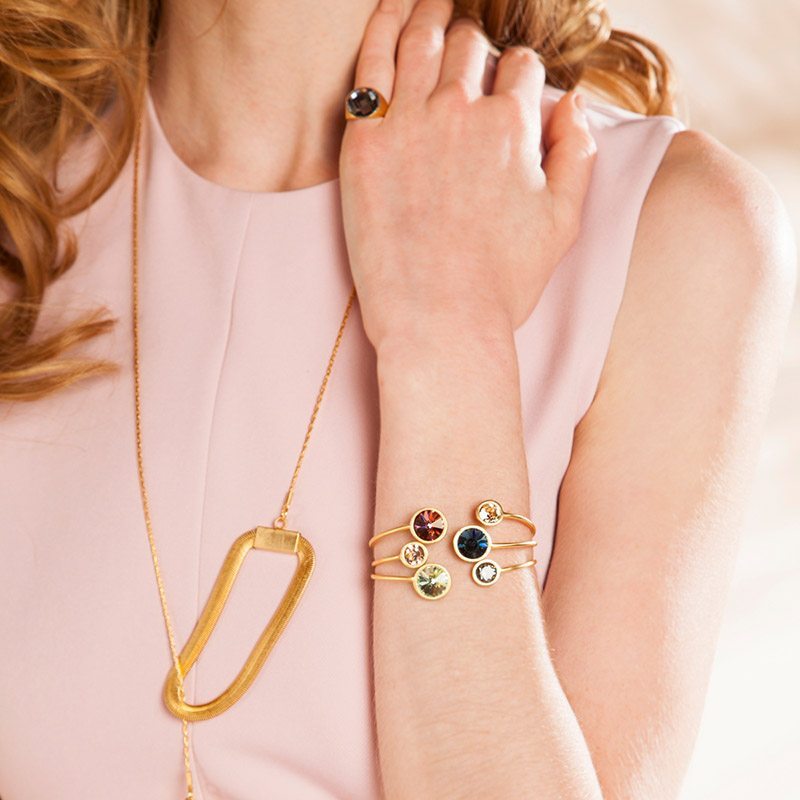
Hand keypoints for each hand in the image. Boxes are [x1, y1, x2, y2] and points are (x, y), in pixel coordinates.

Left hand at [339, 0, 596, 350]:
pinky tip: (390, 10)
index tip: (508, 84)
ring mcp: (408, 122)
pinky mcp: (363, 143)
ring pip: (422, 39)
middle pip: (470, 46)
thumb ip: (575, 152)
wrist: (438, 321)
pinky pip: (371, 64)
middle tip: (466, 47)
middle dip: (474, 42)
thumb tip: (570, 103)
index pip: (521, 68)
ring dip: (430, 14)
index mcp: (513, 126)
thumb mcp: (563, 221)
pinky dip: (382, 26)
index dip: (518, 73)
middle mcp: (461, 110)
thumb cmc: (502, 282)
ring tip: (430, 3)